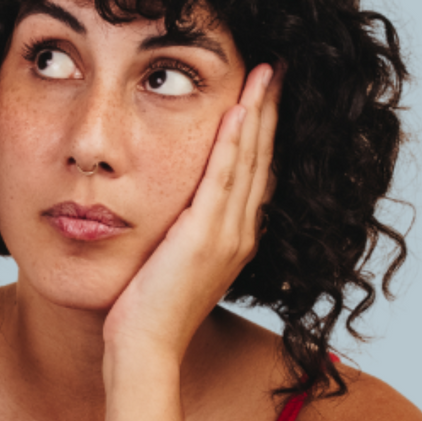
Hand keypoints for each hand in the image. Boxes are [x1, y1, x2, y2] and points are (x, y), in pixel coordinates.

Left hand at [101, 63, 282, 364]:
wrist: (146, 349)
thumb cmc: (150, 311)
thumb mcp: (176, 263)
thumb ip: (188, 233)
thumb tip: (183, 210)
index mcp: (236, 239)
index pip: (256, 173)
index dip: (263, 132)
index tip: (265, 96)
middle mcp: (242, 234)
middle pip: (261, 159)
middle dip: (269, 111)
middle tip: (275, 70)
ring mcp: (228, 235)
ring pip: (249, 161)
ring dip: (257, 114)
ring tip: (265, 75)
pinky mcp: (205, 236)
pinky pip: (223, 178)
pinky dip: (233, 143)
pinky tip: (239, 111)